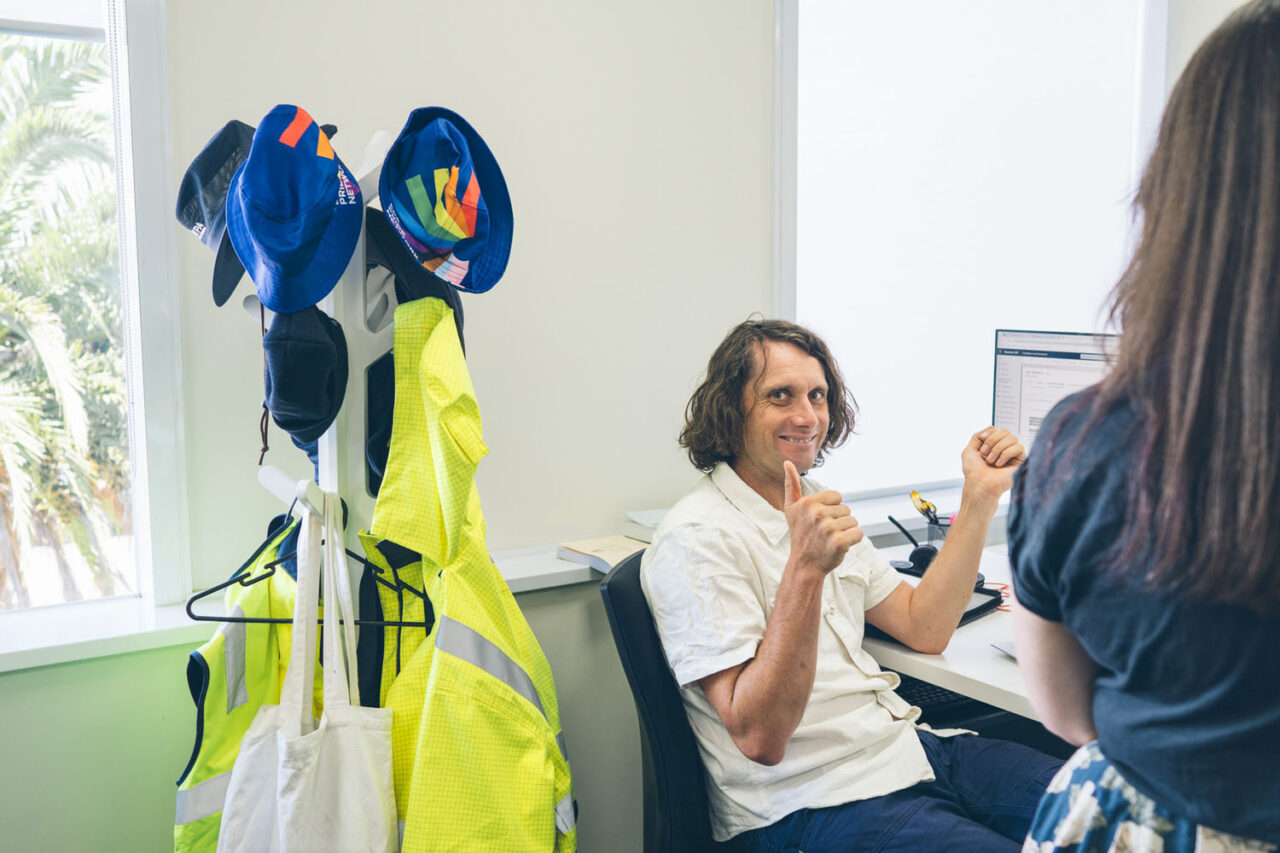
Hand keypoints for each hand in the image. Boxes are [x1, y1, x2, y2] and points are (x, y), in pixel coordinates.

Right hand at [782, 460, 863, 574]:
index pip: (837, 496)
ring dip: (846, 531)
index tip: (820, 520)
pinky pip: (858, 533)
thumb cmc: (800, 535)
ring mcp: (828, 528)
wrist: (804, 564)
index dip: (832, 509)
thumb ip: (791, 485)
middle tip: (824, 533)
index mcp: (808, 503)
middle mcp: (817, 514)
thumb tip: (787, 463)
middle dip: (839, 521)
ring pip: (853, 521)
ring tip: (830, 540)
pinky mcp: (839, 542)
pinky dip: (853, 540)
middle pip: (846, 509)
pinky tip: (839, 546)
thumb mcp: (792, 509)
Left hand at [960, 427, 1025, 500]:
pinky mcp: (1021, 462)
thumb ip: (977, 436)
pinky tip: (999, 465)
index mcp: (994, 447)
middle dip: (993, 440)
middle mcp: (1005, 450)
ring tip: (991, 461)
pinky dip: (1006, 454)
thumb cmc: (974, 472)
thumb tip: (992, 426)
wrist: (979, 485)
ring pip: (1012, 438)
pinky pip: (1019, 447)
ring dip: (998, 448)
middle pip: (1006, 432)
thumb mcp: (969, 450)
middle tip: (984, 453)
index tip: (981, 440)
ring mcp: (1013, 456)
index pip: (999, 430)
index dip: (990, 433)